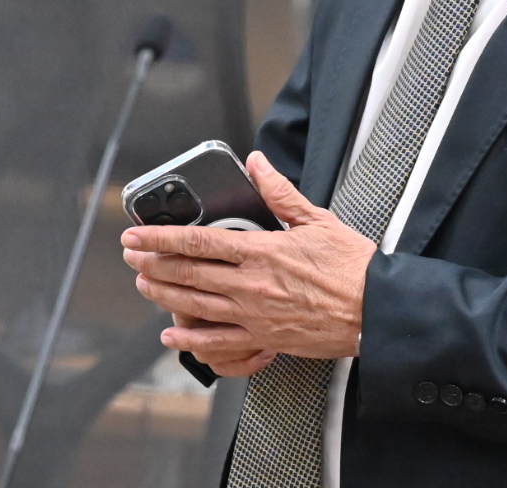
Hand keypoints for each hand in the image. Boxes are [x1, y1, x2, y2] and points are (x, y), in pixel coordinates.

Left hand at [122, 151, 376, 367]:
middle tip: (131, 256)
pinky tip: (172, 337)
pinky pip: (218, 343)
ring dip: (164, 295)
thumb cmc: (352, 268)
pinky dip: (190, 341)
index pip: (199, 242)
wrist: (375, 310)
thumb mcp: (317, 220)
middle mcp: (251, 285)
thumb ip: (280, 192)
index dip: (162, 237)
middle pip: (189, 273)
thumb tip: (258, 164)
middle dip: (153, 263)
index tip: (138, 233)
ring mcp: (254, 315)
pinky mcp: (264, 339)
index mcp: (263, 251)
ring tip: (144, 285)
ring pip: (196, 305)